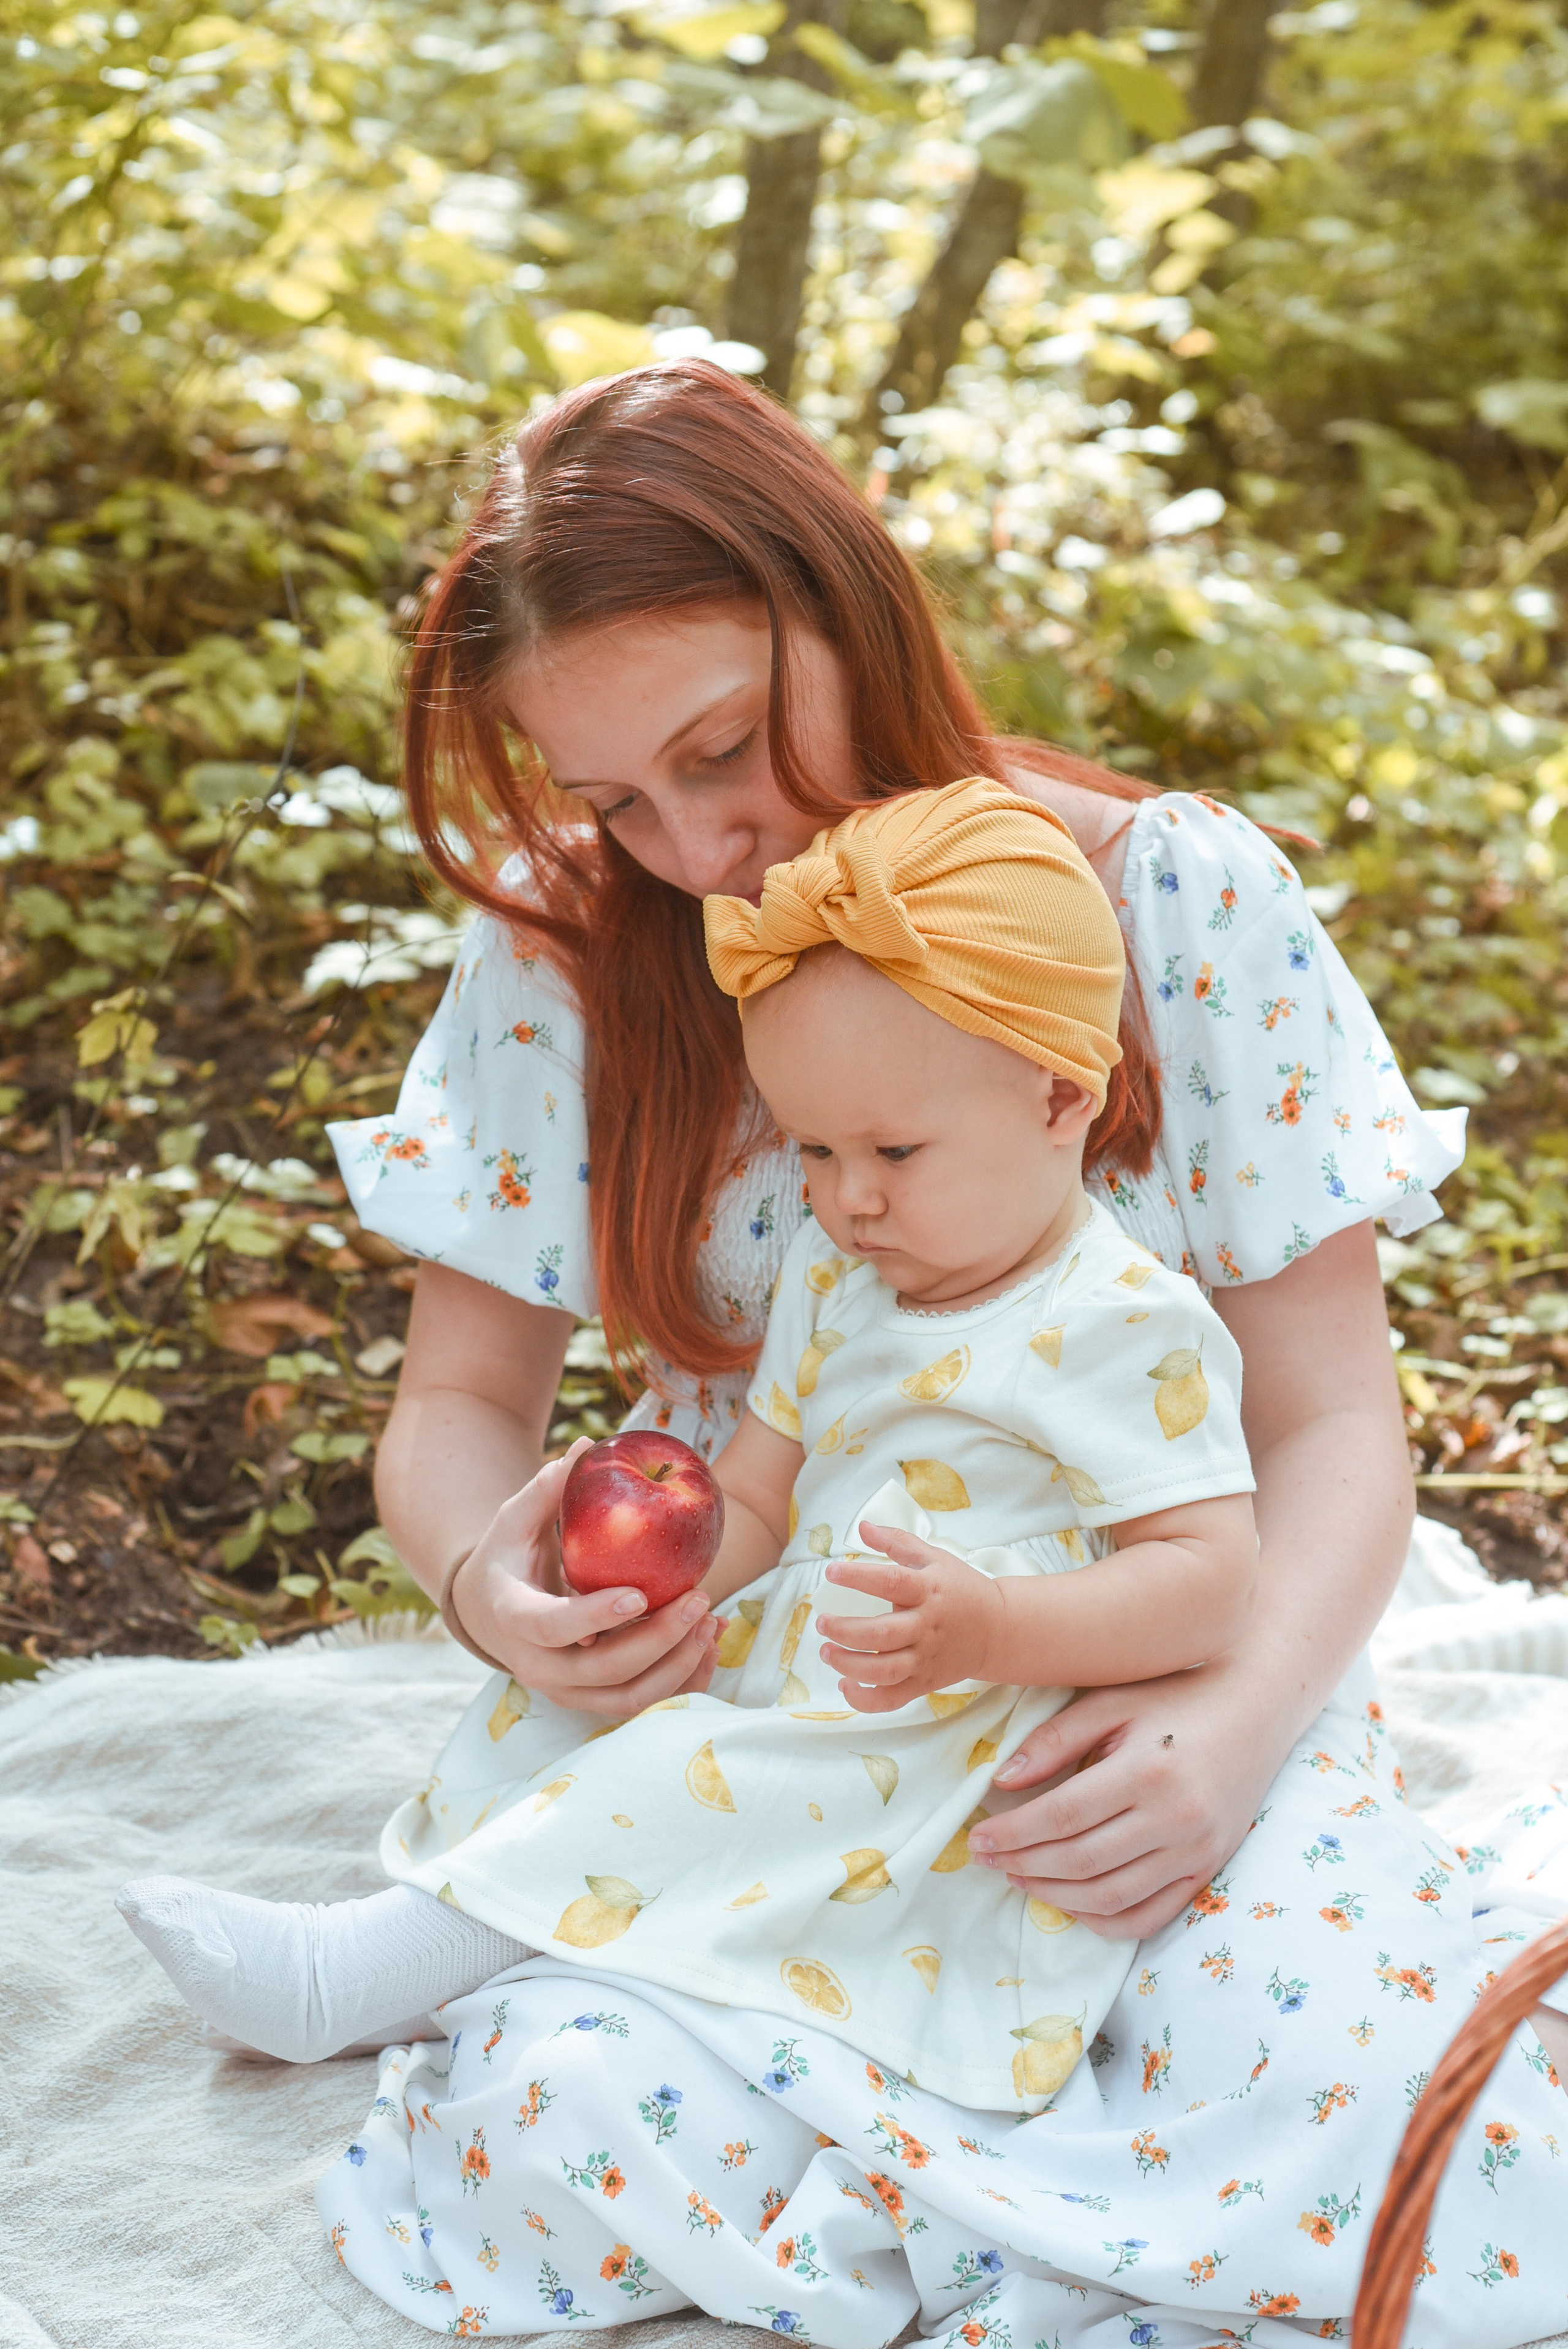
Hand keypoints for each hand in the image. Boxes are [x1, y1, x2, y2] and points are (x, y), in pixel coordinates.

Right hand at [451, 1441, 718, 1715]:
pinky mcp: (591, 1700)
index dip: (596, 1616)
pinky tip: (711, 1643)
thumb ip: (548, 1487)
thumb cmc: (508, 1556)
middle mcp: (536, 1666)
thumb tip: (586, 1446)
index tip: (640, 1595)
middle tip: (699, 1598)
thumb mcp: (515, 1519)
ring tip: (711, 1621)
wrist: (487, 1612)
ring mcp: (565, 1691)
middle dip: (659, 1639)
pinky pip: (641, 1703)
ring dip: (677, 1665)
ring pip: (629, 1697)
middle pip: (604, 1670)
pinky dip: (682, 1680)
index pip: (553, 1626)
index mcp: (513, 1617)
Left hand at [815, 1520, 1005, 1713]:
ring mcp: (926, 1658)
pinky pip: (892, 1699)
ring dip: (850, 1665)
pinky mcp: (925, 1683)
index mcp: (928, 1590)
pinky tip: (845, 1685)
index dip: (859, 1577)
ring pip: (886, 1671)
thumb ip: (898, 1542)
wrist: (998, 1629)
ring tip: (827, 1652)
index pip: (892, 1582)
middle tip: (822, 1622)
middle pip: (883, 1634)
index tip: (831, 1573)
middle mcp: (927, 1627)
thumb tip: (863, 1527)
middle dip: (845, 1631)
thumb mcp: (935, 1557)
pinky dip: (865, 1699)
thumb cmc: (961, 1589)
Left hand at [966, 1653, 1294, 1937]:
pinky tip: (1070, 1901)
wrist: (1257, 1710)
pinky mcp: (1209, 1870)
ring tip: (1018, 1877)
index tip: (976, 1837)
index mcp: (1147, 1770)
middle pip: (1081, 1860)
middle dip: (1023, 1864)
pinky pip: (1150, 1916)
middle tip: (986, 1858)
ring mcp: (1197, 1851)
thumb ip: (1055, 1739)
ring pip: (1110, 1896)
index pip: (1062, 1816)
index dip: (1013, 1832)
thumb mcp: (1112, 1700)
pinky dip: (1103, 1919)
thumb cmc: (1176, 1696)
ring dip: (1054, 1895)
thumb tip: (1000, 1781)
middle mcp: (1177, 1818)